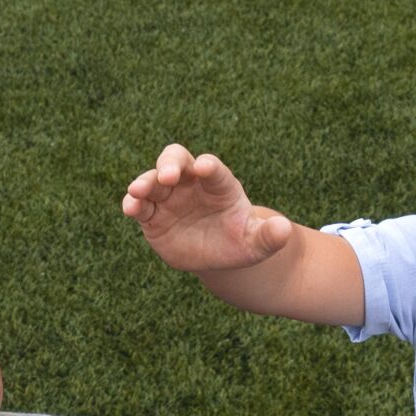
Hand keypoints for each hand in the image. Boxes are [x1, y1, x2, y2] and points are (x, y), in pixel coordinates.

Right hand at [121, 145, 295, 272]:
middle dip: (170, 164)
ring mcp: (170, 198)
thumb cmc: (239, 241)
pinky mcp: (153, 216)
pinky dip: (133, 204)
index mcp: (219, 184)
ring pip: (153, 180)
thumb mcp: (257, 243)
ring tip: (137, 191)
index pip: (213, 169)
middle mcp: (191, 184)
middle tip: (168, 175)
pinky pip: (140, 206)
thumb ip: (270, 236)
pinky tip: (130, 207)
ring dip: (144, 183)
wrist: (217, 254)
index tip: (204, 167)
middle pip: (177, 161)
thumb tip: (286, 230)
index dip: (208, 166)